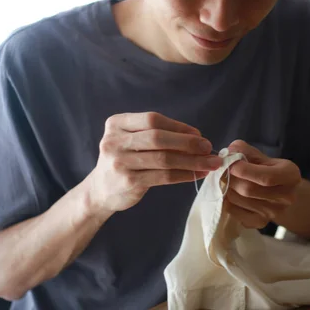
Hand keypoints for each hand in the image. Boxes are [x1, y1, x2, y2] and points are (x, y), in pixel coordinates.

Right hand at [86, 112, 223, 212]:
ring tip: (210, 163)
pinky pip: (163, 176)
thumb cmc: (124, 160)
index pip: (152, 119)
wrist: (100, 190)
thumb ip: (157, 135)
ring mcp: (119, 162)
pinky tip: (197, 174)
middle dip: (188, 142)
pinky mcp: (128, 182)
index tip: (198, 133)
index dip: (178, 126)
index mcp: (117, 123)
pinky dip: (184, 175)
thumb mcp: (132, 141)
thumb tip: (196, 137)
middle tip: (208, 147)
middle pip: (158, 138)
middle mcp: (114, 141)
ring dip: (192, 161)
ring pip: (164, 159)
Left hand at [224, 140, 301, 228]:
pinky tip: (229, 193)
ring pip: (240, 201)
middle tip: (221, 171)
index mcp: (290, 175)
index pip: (265, 177)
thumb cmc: (269, 169)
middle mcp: (286, 197)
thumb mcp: (262, 156)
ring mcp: (274, 212)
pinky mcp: (261, 223)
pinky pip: (236, 212)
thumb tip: (228, 154)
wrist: (280, 192)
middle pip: (249, 190)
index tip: (228, 163)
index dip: (243, 170)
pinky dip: (227, 202)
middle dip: (230, 179)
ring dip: (226, 189)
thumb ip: (245, 151)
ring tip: (224, 181)